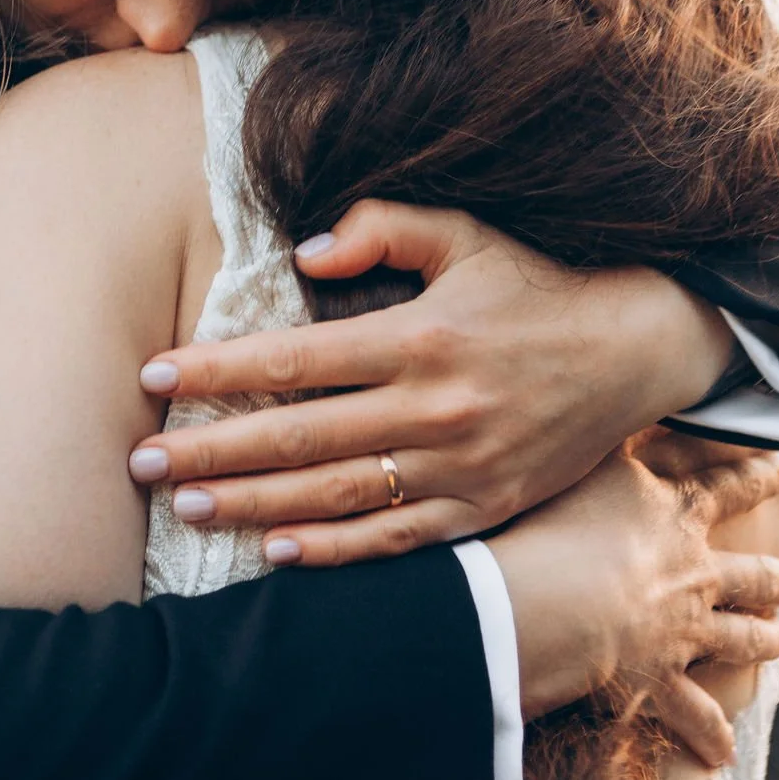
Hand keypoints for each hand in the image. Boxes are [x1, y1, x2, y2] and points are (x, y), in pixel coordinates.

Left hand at [125, 201, 736, 564]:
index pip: (295, 360)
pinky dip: (335, 551)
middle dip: (211, 449)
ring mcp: (460, 467)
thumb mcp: (467, 233)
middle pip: (299, 437)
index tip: (155, 374)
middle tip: (141, 460)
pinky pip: (397, 539)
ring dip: (254, 505)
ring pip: (336, 496)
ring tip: (186, 506)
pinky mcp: (483, 508)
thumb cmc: (537, 283)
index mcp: (421, 337)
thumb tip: (302, 254)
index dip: (218, 369)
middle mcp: (435, 409)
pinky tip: (276, 553)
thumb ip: (384, 226)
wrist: (636, 347)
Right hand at [488, 449, 778, 765]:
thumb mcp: (588, 458)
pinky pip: (690, 713)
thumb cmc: (554, 520)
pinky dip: (708, 734)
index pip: (726, 488)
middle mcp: (692, 573)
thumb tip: (629, 390)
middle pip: (749, 575)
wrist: (547, 602)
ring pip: (738, 638)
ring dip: (763, 640)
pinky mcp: (659, 680)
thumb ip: (616, 430)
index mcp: (675, 515)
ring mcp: (683, 631)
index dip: (759, 476)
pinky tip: (721, 754)